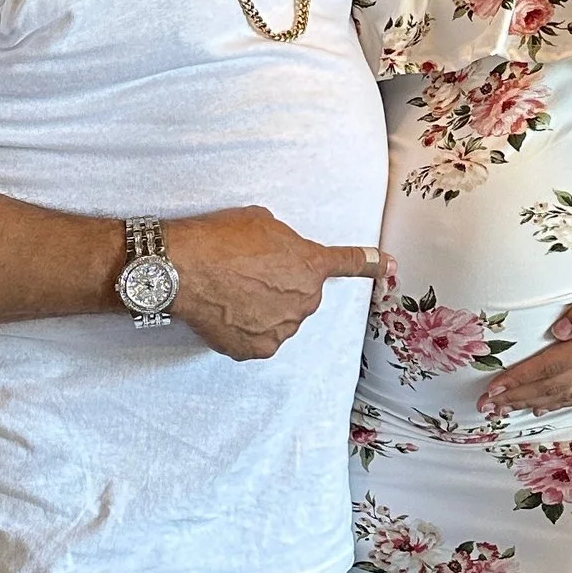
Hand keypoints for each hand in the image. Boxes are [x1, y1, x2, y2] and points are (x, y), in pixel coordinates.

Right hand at [168, 209, 382, 361]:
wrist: (182, 268)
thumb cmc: (219, 238)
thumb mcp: (262, 223)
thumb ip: (284, 243)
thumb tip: (280, 256)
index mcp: (310, 265)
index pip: (348, 263)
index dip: (370, 265)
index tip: (389, 267)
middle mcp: (304, 300)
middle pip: (301, 296)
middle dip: (281, 286)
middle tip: (246, 273)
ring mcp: (282, 329)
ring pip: (279, 319)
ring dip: (262, 309)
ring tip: (231, 291)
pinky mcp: (257, 349)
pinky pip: (258, 340)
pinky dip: (244, 329)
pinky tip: (225, 312)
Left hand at [478, 255, 571, 415]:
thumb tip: (558, 330)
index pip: (548, 365)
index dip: (518, 379)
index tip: (492, 389)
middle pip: (551, 385)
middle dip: (517, 396)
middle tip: (487, 407)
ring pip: (566, 394)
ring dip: (534, 403)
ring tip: (508, 410)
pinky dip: (561, 402)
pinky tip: (548, 405)